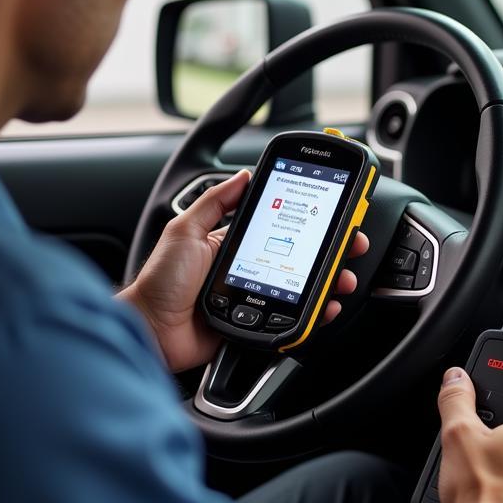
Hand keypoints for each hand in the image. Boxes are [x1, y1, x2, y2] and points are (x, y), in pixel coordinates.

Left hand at [120, 170, 369, 371]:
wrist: (151, 328)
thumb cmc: (161, 280)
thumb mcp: (184, 229)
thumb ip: (214, 202)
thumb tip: (244, 175)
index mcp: (237, 245)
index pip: (282, 229)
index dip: (309, 222)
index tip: (332, 213)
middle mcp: (253, 270)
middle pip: (302, 258)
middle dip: (332, 250)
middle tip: (351, 244)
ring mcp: (258, 298)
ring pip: (304, 289)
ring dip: (331, 281)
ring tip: (344, 275)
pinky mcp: (259, 325)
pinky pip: (293, 320)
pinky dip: (315, 314)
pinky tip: (326, 304)